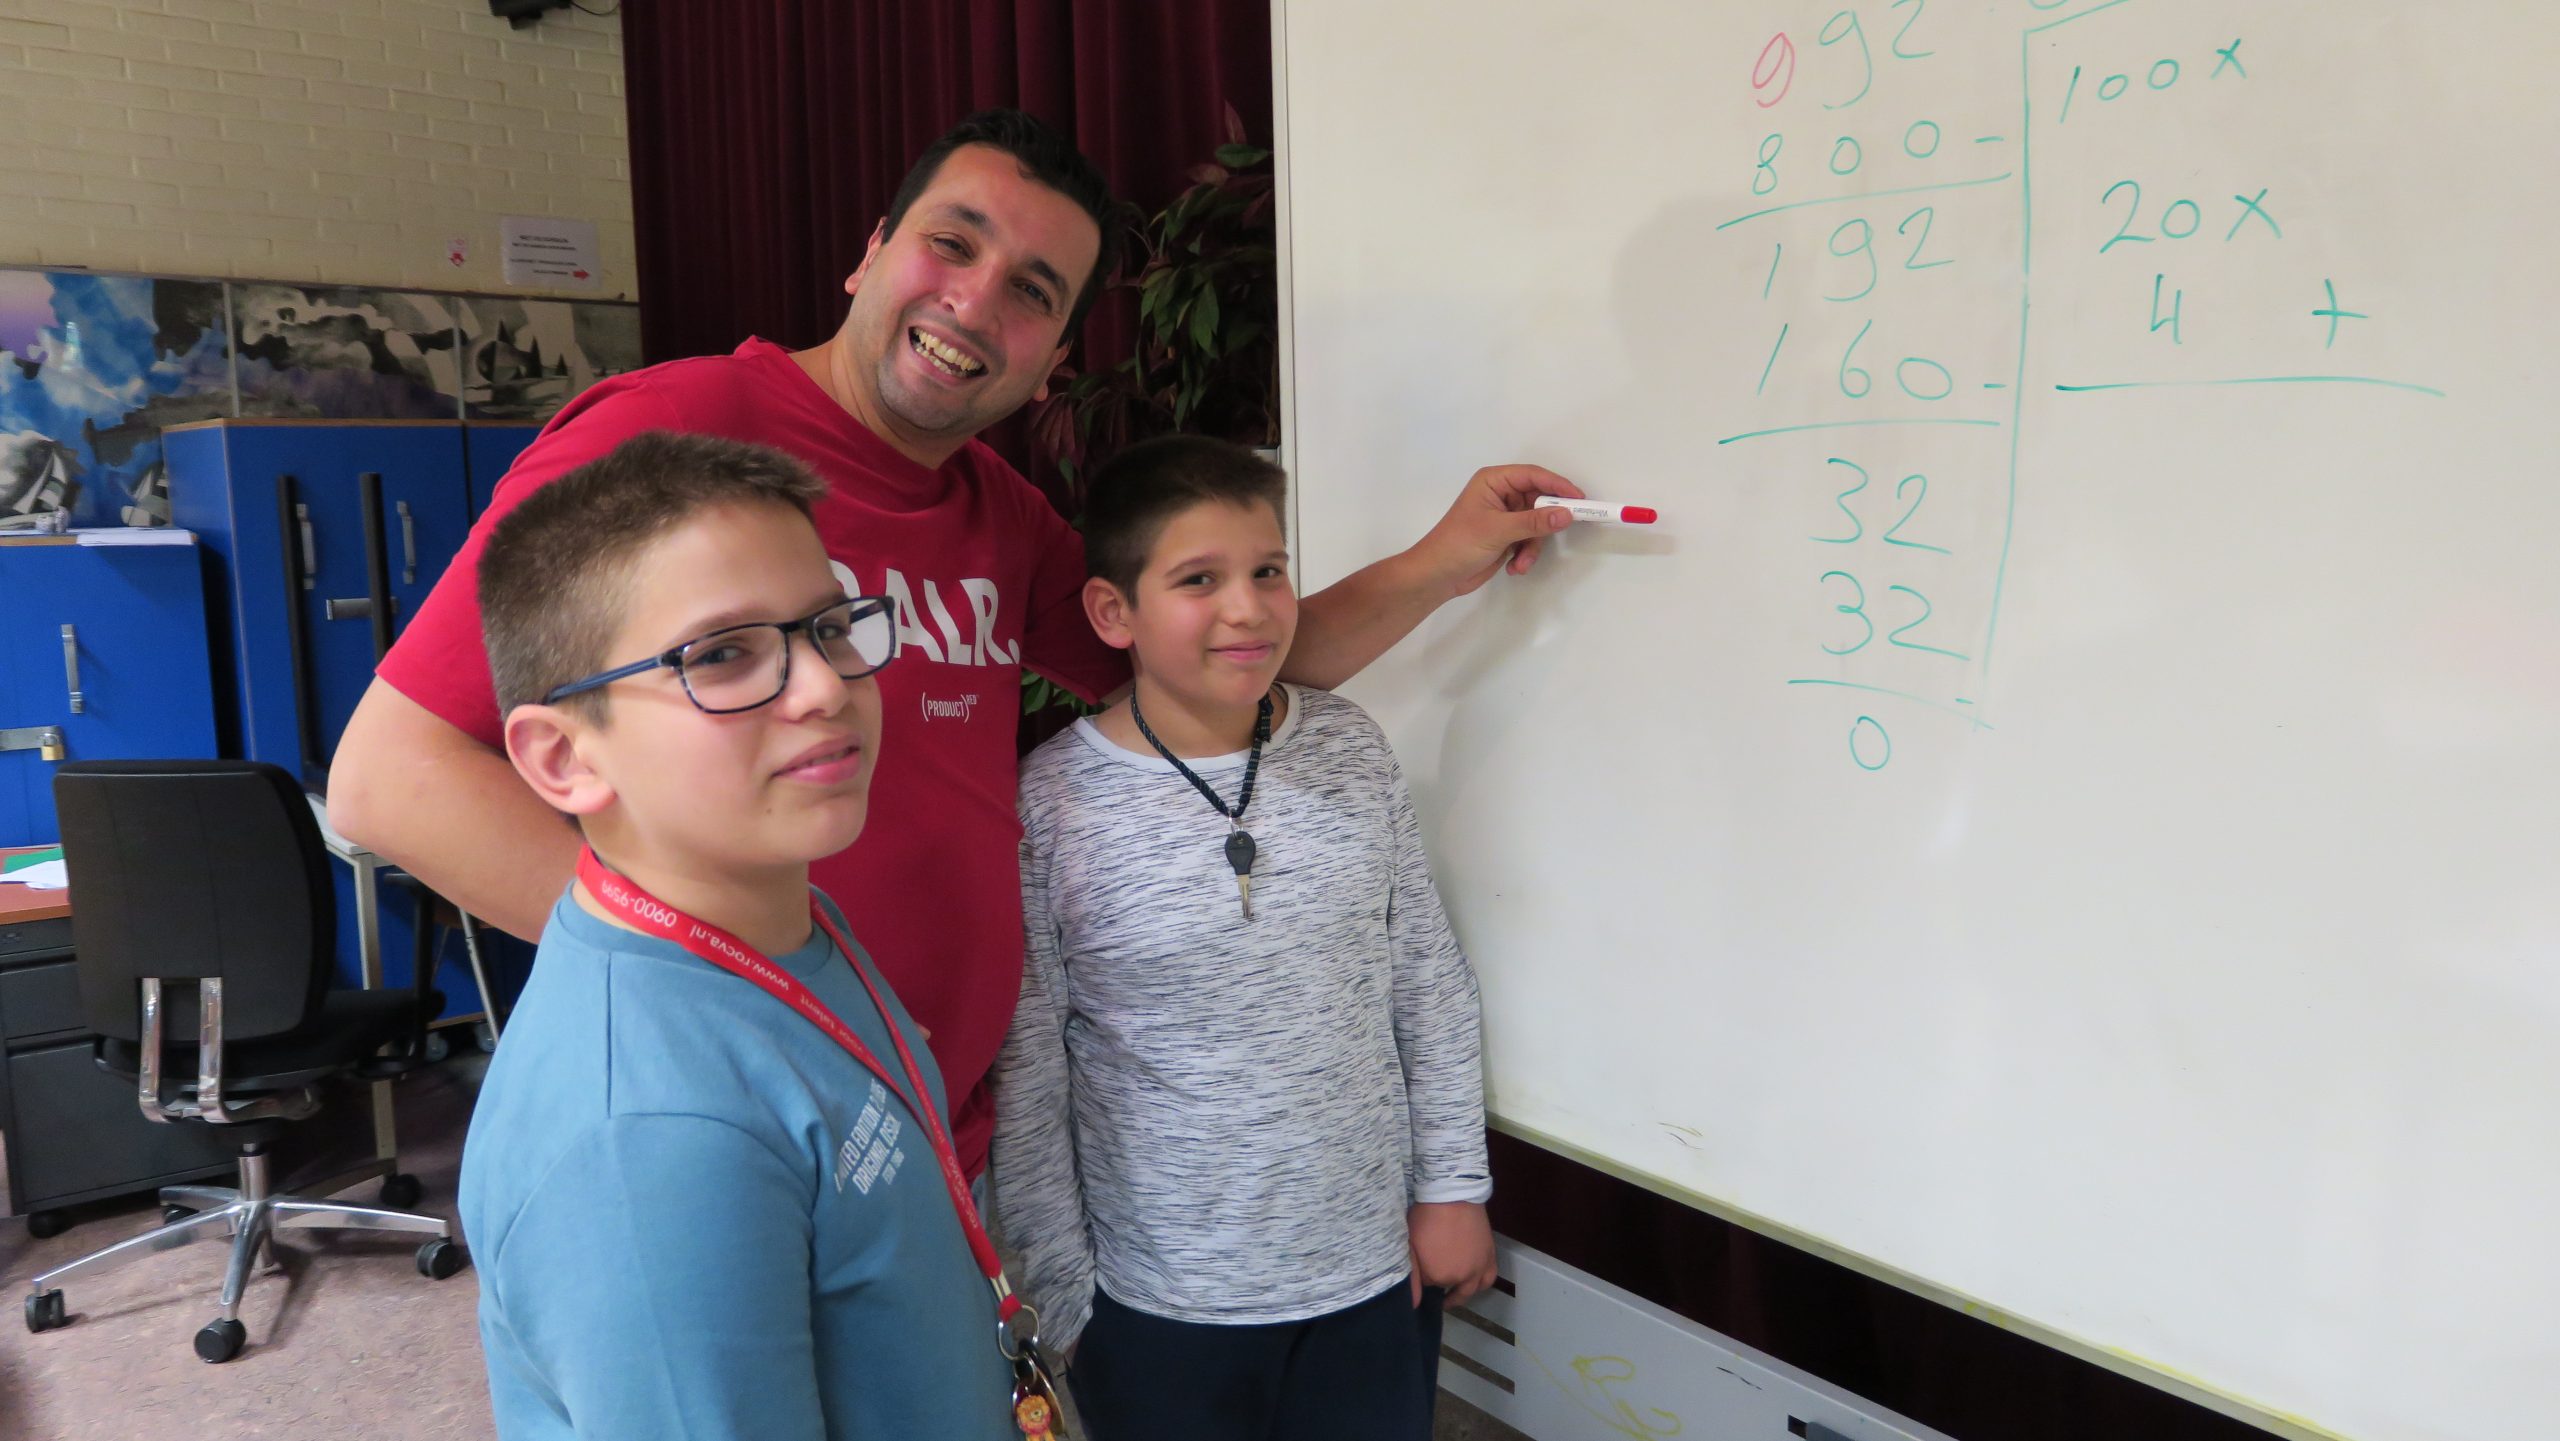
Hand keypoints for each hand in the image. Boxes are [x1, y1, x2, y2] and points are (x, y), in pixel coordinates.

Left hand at [1407, 1201, 1498, 1307]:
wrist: (1451, 1195)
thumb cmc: (1425, 1217)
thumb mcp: (1409, 1246)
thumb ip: (1410, 1277)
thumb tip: (1413, 1305)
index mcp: (1437, 1275)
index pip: (1427, 1284)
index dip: (1422, 1275)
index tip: (1419, 1264)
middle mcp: (1461, 1277)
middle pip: (1448, 1286)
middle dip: (1439, 1281)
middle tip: (1432, 1275)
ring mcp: (1478, 1268)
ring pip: (1471, 1289)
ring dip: (1462, 1293)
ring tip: (1453, 1293)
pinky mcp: (1490, 1256)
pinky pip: (1489, 1277)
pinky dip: (1481, 1283)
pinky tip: (1474, 1281)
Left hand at [1409, 464, 1585, 598]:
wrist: (1437, 576)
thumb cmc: (1459, 544)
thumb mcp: (1498, 531)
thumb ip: (1534, 522)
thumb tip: (1566, 514)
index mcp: (1494, 481)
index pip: (1533, 475)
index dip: (1557, 485)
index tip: (1579, 499)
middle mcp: (1501, 495)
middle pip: (1539, 500)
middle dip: (1544, 523)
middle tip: (1559, 532)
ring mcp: (1505, 516)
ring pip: (1537, 525)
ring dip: (1533, 546)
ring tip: (1521, 561)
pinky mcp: (1507, 536)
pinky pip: (1529, 540)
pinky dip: (1526, 554)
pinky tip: (1515, 567)